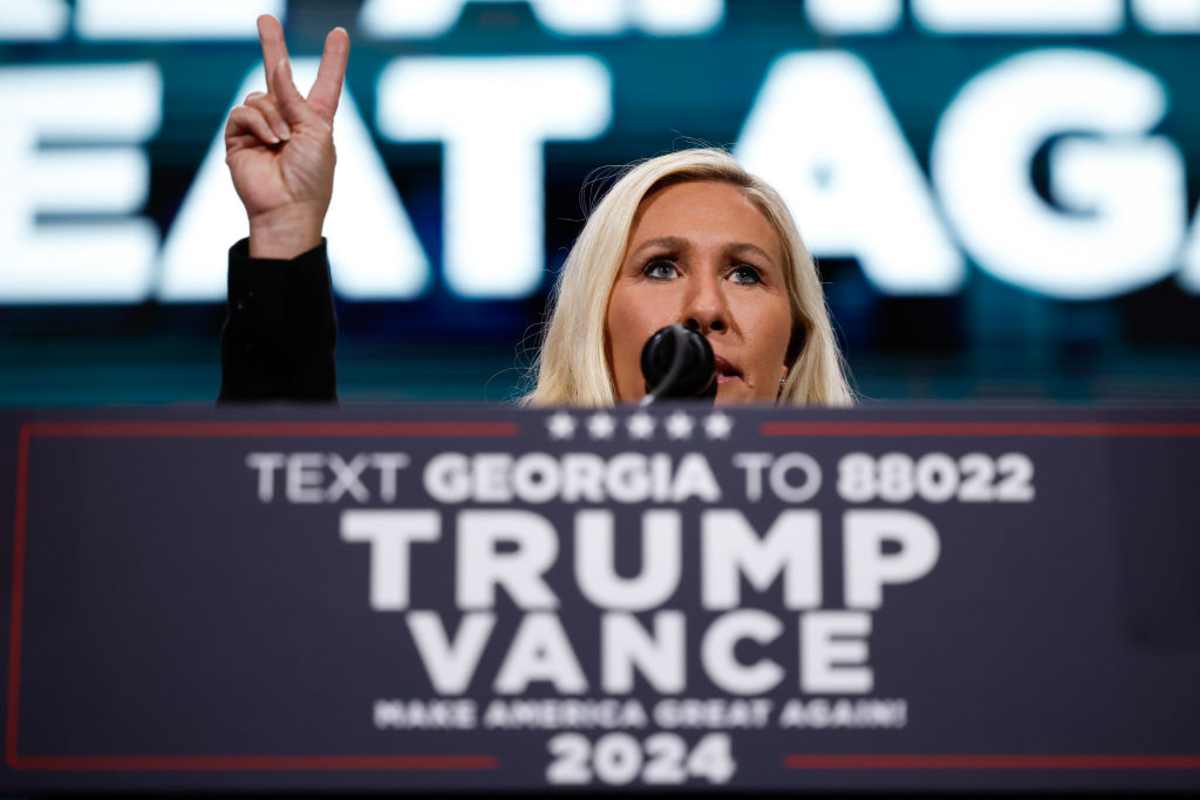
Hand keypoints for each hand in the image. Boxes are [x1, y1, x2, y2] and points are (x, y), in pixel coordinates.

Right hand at [225, 15, 349, 258]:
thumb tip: (277, 68)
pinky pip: (244, 112)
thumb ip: (295, 99)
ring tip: (282, 141)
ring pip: (260, 96)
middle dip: (272, 45)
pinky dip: (258, 123)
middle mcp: (287, 118)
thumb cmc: (311, 177)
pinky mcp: (239, 137)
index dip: (332, 60)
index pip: (325, 83)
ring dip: (273, 115)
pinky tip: (270, 141)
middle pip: (277, 74)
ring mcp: (261, 127)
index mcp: (315, 120)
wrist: (287, 209)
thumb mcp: (315, 132)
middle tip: (265, 18)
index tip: (338, 34)